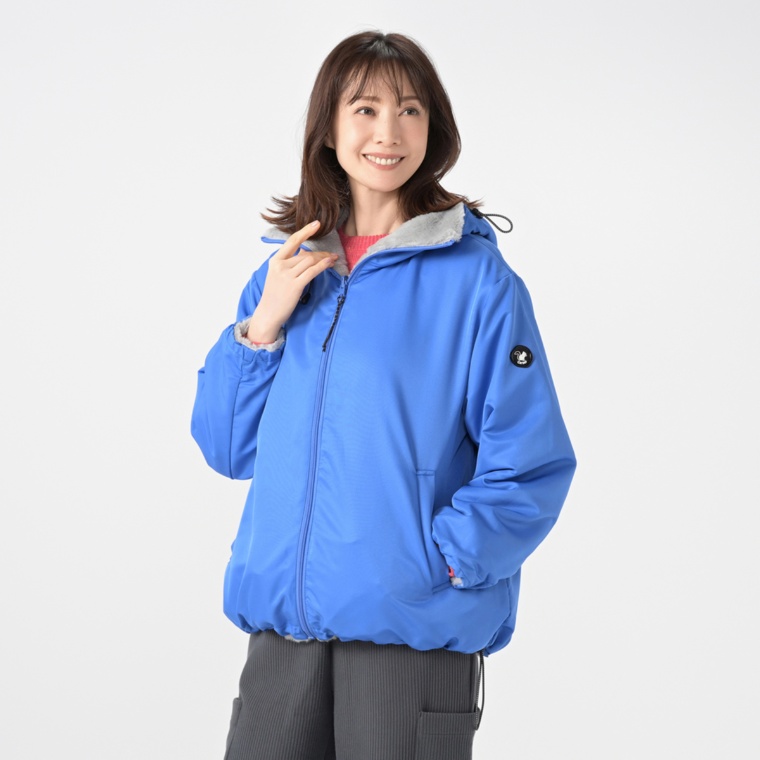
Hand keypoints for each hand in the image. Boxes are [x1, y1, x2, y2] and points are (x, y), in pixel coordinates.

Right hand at [246, 221, 337, 342]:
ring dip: (324, 259)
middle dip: (321, 253)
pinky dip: (323, 266)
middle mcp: (280, 266)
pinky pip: (312, 271)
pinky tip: (330, 263)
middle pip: (306, 253)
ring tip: (333, 260)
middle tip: (331, 254)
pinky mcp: (295, 285)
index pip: (292, 241)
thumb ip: (289, 264)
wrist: (268, 313)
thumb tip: (306, 253)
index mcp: (275, 261)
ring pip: (310, 261)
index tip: (317, 224)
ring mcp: (287, 275)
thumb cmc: (275, 296)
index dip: (306, 231)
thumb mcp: (278, 275)